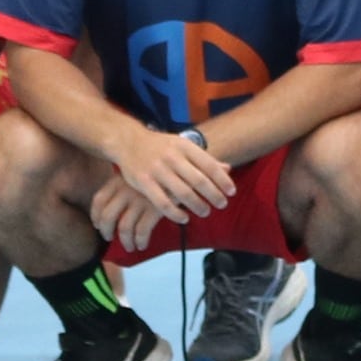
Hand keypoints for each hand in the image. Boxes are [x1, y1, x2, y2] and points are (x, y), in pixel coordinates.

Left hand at [89, 169, 170, 249]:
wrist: (184, 167)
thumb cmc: (161, 172)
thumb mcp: (139, 173)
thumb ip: (126, 185)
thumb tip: (116, 206)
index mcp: (120, 179)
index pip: (99, 200)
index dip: (96, 216)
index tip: (98, 225)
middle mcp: (127, 190)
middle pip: (107, 216)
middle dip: (107, 232)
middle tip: (110, 238)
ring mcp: (141, 200)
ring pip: (124, 228)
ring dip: (125, 241)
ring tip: (130, 246)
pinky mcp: (155, 209)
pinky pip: (142, 231)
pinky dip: (141, 241)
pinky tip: (143, 244)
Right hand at [124, 126, 241, 224]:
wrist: (129, 141)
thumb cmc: (161, 146)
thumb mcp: (183, 146)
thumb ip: (203, 159)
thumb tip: (228, 169)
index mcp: (185, 147)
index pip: (210, 165)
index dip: (223, 180)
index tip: (231, 192)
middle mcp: (172, 157)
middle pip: (199, 181)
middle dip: (214, 195)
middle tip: (222, 205)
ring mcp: (157, 170)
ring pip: (183, 193)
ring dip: (198, 205)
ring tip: (206, 212)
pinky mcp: (144, 182)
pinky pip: (163, 203)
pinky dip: (176, 213)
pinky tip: (184, 218)